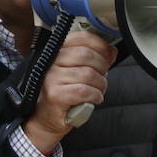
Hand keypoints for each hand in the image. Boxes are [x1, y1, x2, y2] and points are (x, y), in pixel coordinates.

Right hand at [24, 28, 115, 151]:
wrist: (45, 118)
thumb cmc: (63, 93)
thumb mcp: (77, 72)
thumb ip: (93, 59)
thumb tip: (111, 51)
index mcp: (57, 51)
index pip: (81, 38)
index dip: (100, 45)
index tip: (108, 55)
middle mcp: (51, 62)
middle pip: (86, 55)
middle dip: (102, 67)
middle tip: (102, 78)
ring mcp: (51, 78)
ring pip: (88, 74)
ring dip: (100, 84)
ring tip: (97, 91)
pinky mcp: (55, 95)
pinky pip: (84, 91)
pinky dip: (95, 95)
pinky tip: (94, 98)